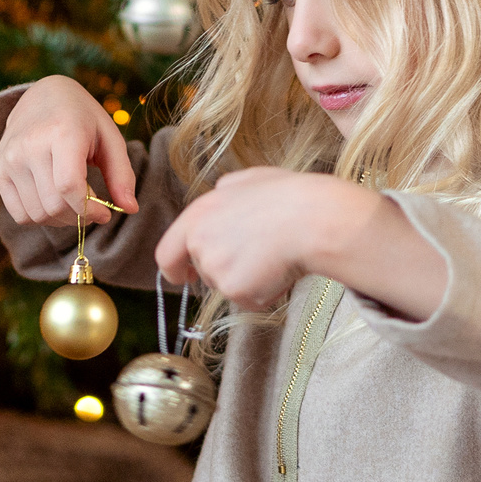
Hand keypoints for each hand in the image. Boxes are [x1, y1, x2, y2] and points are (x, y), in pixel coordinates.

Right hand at [0, 76, 135, 227]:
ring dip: (61, 220)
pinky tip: (54, 202)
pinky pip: (20, 214)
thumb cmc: (82, 118)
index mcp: (61, 132)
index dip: (90, 210)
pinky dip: (40, 218)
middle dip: (79, 218)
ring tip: (73, 204)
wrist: (41, 96)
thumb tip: (130, 209)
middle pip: (54, 206)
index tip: (105, 214)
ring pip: (37, 215)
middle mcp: (29, 145)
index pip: (69, 187)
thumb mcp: (110, 138)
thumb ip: (122, 175)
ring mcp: (9, 159)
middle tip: (92, 210)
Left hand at [153, 168, 381, 308]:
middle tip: (259, 256)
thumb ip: (225, 192)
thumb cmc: (289, 197)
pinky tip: (281, 269)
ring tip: (275, 255)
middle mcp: (199, 242)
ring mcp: (215, 268)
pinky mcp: (234, 289)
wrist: (313, 219)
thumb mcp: (249, 181)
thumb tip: (219, 195)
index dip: (174, 268)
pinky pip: (249, 300)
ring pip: (228, 287)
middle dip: (227, 271)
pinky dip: (266, 292)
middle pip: (204, 272)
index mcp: (198, 214)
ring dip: (250, 279)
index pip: (167, 252)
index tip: (184, 277)